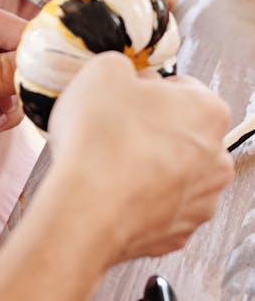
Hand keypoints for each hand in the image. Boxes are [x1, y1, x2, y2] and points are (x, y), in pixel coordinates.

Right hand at [48, 53, 233, 264]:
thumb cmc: (100, 141)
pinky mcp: (178, 233)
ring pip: (174, 173)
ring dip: (148, 166)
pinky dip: (140, 199)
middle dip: (152, 128)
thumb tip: (121, 77)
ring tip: (108, 162)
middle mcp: (216, 158)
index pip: (183, 87)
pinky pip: (160, 207)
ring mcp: (201, 201)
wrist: (86, 209)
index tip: (127, 95)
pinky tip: (111, 190)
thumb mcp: (103, 70)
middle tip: (114, 127)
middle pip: (183, 132)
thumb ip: (122, 67)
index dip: (148, 88)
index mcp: (208, 111)